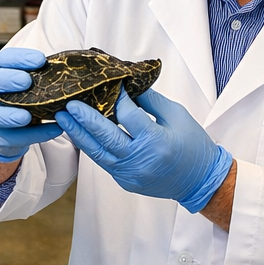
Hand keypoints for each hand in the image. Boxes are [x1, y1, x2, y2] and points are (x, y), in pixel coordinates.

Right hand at [0, 47, 63, 162]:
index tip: (41, 60)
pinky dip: (34, 134)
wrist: (1, 126)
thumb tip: (67, 69)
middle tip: (26, 81)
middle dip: (6, 80)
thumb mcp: (22, 81)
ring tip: (27, 116)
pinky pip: (12, 137)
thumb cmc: (16, 96)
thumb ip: (37, 75)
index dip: (20, 58)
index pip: (2, 59)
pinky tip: (54, 129)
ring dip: (10, 115)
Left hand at [57, 89, 232, 212]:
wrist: (200, 182)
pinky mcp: (125, 181)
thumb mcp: (177, 116)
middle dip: (85, 119)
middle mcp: (141, 160)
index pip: (128, 115)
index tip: (107, 83)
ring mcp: (131, 174)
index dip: (117, 98)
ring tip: (63, 118)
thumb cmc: (193, 146)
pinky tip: (79, 134)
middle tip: (69, 103)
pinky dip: (91, 147)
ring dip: (79, 134)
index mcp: (156, 141)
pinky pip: (104, 162)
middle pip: (106, 136)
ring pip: (98, 153)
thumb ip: (151, 100)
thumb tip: (128, 85)